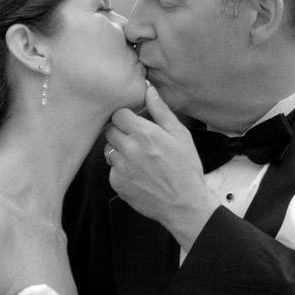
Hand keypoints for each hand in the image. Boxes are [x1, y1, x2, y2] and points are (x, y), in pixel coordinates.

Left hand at [105, 84, 219, 246]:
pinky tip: (138, 175)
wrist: (184, 204)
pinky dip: (121, 171)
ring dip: (119, 151)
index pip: (118, 114)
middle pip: (110, 131)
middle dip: (121, 133)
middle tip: (137, 141)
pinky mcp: (117, 184)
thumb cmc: (186, 169)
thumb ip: (162, 111)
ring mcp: (121, 168)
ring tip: (138, 159)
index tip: (134, 123)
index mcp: (144, 133)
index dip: (126, 117)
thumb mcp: (181, 135)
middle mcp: (128, 149)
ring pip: (108, 150)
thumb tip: (149, 90)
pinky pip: (112, 170)